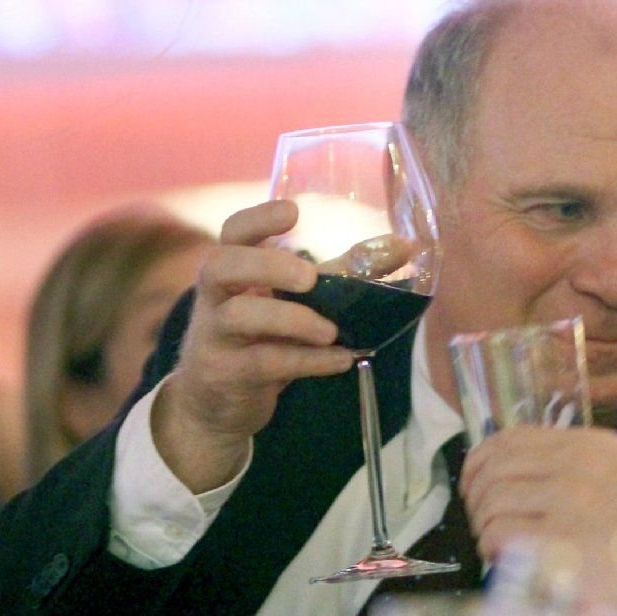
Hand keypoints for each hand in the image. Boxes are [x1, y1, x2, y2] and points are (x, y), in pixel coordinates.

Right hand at [153, 200, 354, 492]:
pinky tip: (340, 360)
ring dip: (291, 319)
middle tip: (310, 276)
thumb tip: (403, 247)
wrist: (219, 403)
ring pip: (239, 316)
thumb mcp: (295, 302)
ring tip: (331, 331)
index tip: (293, 212)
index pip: (233, 232)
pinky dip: (307, 361)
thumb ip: (342, 274)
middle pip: (223, 265)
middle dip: (267, 266)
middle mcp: (214, 296)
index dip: (258, 219)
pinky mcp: (224, 373)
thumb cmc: (262, 338)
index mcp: (233, 268)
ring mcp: (214, 335)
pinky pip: (263, 362)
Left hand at [460, 427, 616, 582]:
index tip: (477, 487)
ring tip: (504, 550)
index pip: (508, 438)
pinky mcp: (562, 541)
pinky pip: (501, 536)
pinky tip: (512, 564)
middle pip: (491, 469)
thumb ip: (576, 468)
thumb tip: (513, 476)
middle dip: (477, 501)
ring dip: (487, 530)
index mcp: (592, 445)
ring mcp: (569, 502)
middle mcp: (577, 464)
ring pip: (491, 504)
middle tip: (486, 526)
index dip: (481, 464)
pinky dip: (496, 552)